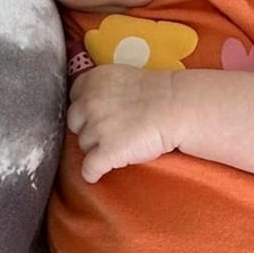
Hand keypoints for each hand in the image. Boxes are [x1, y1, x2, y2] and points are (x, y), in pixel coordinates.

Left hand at [66, 64, 178, 182]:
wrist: (179, 109)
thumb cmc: (160, 94)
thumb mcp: (123, 77)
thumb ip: (102, 87)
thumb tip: (94, 104)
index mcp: (91, 81)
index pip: (75, 99)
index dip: (86, 110)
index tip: (97, 116)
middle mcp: (88, 103)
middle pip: (75, 123)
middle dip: (88, 129)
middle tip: (109, 133)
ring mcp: (96, 129)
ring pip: (83, 145)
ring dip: (96, 148)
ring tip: (117, 148)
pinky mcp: (107, 153)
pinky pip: (89, 168)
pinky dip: (92, 173)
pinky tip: (96, 175)